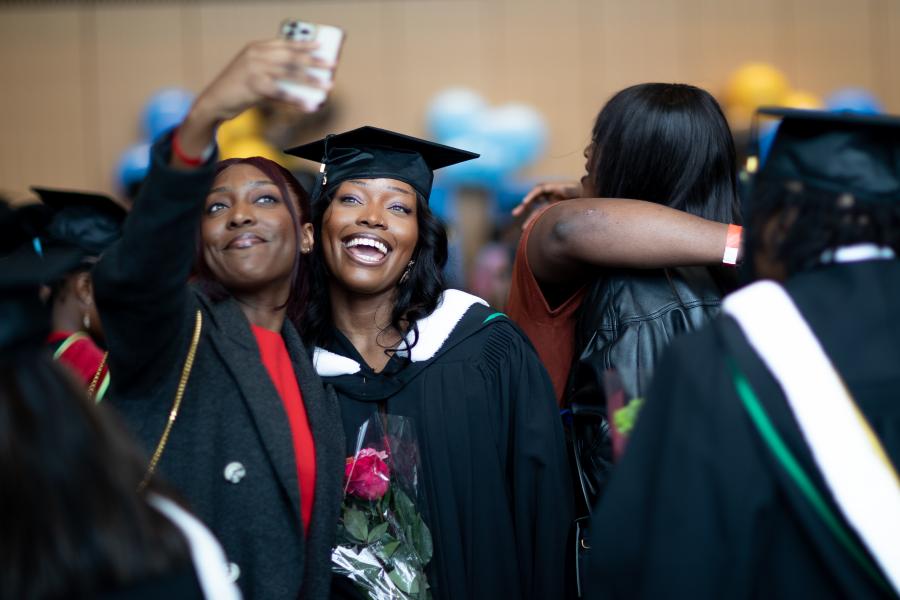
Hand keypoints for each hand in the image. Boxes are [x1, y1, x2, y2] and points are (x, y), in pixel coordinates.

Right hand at [176, 38, 333, 160]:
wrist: (214, 101)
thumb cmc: (237, 88)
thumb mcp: (254, 72)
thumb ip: (273, 70)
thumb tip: (303, 80)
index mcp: (256, 48)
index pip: (285, 43)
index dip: (305, 44)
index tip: (322, 46)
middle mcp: (256, 55)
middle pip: (291, 56)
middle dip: (314, 60)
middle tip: (332, 65)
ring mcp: (255, 69)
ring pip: (289, 73)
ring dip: (311, 81)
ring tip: (327, 86)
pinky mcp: (254, 86)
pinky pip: (282, 93)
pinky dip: (297, 100)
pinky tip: (309, 106)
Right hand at [512, 181, 581, 229]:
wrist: (590, 195)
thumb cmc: (583, 191)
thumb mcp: (575, 189)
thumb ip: (567, 190)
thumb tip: (560, 190)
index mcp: (555, 187)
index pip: (540, 189)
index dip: (531, 195)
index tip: (524, 202)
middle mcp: (551, 195)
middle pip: (534, 200)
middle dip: (524, 206)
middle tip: (515, 214)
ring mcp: (552, 203)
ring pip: (537, 211)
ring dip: (530, 219)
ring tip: (523, 229)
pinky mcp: (554, 210)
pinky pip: (543, 216)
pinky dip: (537, 222)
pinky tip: (532, 231)